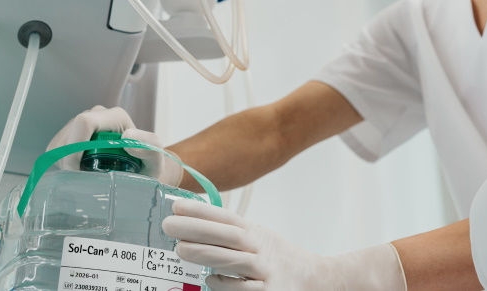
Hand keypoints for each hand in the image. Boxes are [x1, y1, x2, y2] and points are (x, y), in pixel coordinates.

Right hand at [46, 105, 181, 185]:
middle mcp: (96, 115)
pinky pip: (56, 149)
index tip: (80, 171)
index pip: (84, 123)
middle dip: (70, 160)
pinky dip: (62, 164)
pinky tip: (80, 171)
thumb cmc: (148, 165)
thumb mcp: (155, 159)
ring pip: (59, 143)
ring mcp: (82, 124)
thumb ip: (149, 147)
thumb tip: (128, 138)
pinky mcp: (71, 135)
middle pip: (68, 134)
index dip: (76, 146)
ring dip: (66, 163)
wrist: (142, 170)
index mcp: (115, 117)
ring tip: (86, 174)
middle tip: (86, 178)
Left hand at [162, 199, 406, 290]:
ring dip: (207, 254)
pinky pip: (244, 290)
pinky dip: (226, 284)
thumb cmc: (278, 260)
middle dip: (198, 228)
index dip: (202, 210)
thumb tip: (191, 222)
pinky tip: (212, 280)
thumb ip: (230, 233)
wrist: (317, 280)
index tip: (177, 204)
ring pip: (235, 261)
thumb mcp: (257, 239)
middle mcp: (261, 249)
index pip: (227, 218)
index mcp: (255, 233)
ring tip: (181, 250)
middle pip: (229, 236)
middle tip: (169, 226)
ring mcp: (266, 272)